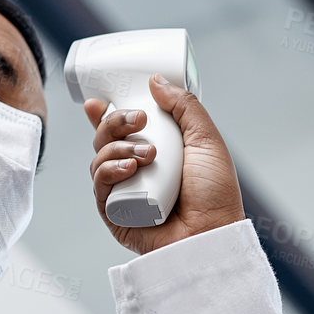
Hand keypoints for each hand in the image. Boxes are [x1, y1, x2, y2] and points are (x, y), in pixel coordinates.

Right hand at [84, 74, 244, 255]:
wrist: (212, 233)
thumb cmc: (215, 194)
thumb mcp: (206, 140)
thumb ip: (184, 106)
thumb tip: (155, 81)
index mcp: (156, 152)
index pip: (122, 129)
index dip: (105, 114)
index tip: (98, 101)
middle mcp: (137, 171)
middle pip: (106, 138)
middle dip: (114, 122)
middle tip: (138, 122)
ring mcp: (124, 192)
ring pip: (99, 158)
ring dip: (116, 148)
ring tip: (147, 156)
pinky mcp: (115, 214)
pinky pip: (99, 185)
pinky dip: (107, 171)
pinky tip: (128, 169)